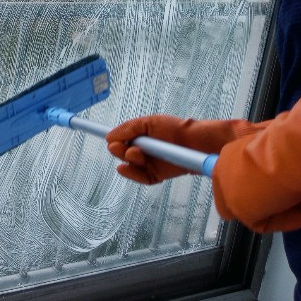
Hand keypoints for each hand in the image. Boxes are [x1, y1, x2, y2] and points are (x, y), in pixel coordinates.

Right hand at [105, 115, 238, 184]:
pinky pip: (140, 178)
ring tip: (134, 153)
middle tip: (118, 147)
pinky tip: (124, 168)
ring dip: (128, 159)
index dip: (113, 140)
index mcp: (140, 137)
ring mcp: (149, 163)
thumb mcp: (148, 123)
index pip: (120, 140)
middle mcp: (143, 150)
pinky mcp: (156, 175)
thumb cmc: (174, 128)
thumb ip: (128, 128)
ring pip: (130, 165)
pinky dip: (131, 174)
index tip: (105, 138)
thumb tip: (108, 137)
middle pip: (122, 153)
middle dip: (118, 150)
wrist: (195, 142)